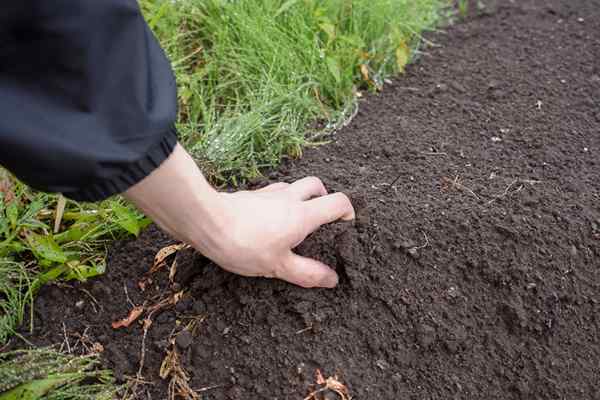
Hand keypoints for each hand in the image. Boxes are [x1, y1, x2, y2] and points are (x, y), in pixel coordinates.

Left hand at [125, 144, 354, 288]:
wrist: (205, 220)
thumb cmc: (244, 244)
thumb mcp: (278, 266)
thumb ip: (307, 273)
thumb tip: (332, 279)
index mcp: (303, 214)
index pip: (338, 201)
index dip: (348, 212)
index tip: (345, 227)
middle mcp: (289, 197)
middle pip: (317, 185)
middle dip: (325, 198)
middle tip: (321, 220)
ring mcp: (269, 193)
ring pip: (294, 187)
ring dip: (301, 198)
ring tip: (294, 222)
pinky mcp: (251, 195)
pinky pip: (273, 193)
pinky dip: (279, 202)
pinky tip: (268, 220)